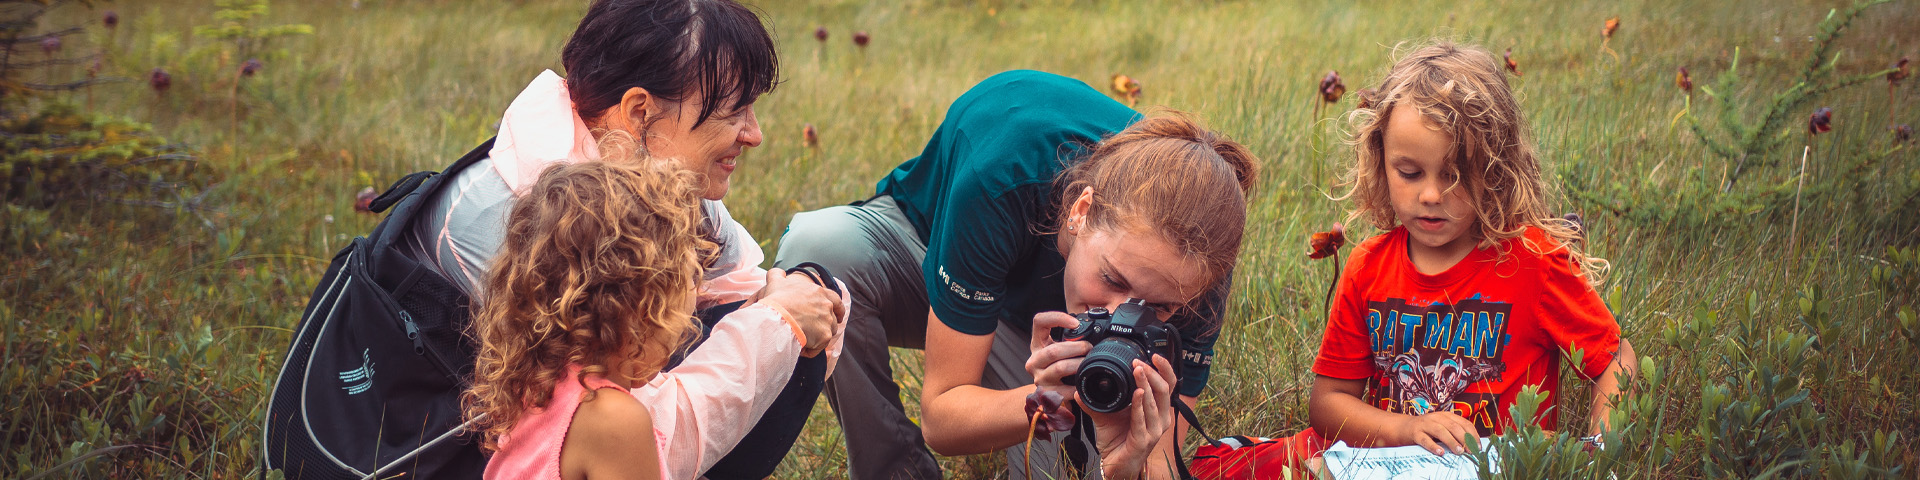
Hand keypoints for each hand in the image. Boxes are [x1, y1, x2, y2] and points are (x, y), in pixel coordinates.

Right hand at [750, 268, 844, 354]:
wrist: (777, 316)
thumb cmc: (777, 299)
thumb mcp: (776, 282)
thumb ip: (778, 275)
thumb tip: (778, 272)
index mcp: (819, 292)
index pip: (836, 299)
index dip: (838, 308)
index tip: (838, 315)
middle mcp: (827, 306)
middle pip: (833, 318)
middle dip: (826, 325)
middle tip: (818, 331)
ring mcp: (827, 321)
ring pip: (827, 333)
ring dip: (818, 338)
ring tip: (804, 340)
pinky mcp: (824, 337)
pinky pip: (819, 347)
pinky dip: (810, 350)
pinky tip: (800, 349)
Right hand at [1027, 312, 1089, 412]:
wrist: (1053, 393)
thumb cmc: (1062, 365)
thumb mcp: (1061, 348)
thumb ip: (1070, 336)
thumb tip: (1093, 324)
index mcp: (1037, 344)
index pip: (1039, 322)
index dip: (1057, 318)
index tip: (1075, 324)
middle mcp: (1034, 361)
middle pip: (1053, 350)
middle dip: (1077, 348)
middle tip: (1089, 348)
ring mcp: (1039, 379)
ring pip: (1061, 368)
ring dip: (1079, 364)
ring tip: (1089, 363)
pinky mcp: (1048, 395)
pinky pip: (1067, 389)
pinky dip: (1079, 384)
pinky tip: (1085, 381)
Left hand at [1089, 355, 1175, 479]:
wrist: (1115, 465)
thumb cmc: (1117, 440)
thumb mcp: (1106, 415)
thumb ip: (1096, 401)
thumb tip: (1079, 388)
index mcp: (1157, 409)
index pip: (1168, 385)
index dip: (1164, 369)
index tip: (1154, 355)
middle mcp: (1160, 419)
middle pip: (1164, 390)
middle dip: (1152, 373)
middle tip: (1138, 362)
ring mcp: (1154, 430)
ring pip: (1155, 403)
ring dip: (1145, 384)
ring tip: (1137, 371)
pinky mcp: (1144, 441)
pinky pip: (1142, 420)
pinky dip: (1139, 406)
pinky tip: (1137, 394)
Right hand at [1397, 411, 1477, 455]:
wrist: (1404, 427)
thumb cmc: (1428, 430)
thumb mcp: (1443, 427)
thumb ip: (1455, 432)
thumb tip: (1473, 445)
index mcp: (1446, 415)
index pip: (1464, 423)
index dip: (1473, 434)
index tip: (1478, 446)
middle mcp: (1436, 417)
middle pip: (1453, 426)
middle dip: (1464, 439)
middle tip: (1470, 451)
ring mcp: (1425, 424)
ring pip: (1440, 431)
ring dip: (1451, 441)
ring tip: (1459, 451)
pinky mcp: (1415, 433)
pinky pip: (1425, 439)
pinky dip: (1433, 446)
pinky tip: (1440, 452)